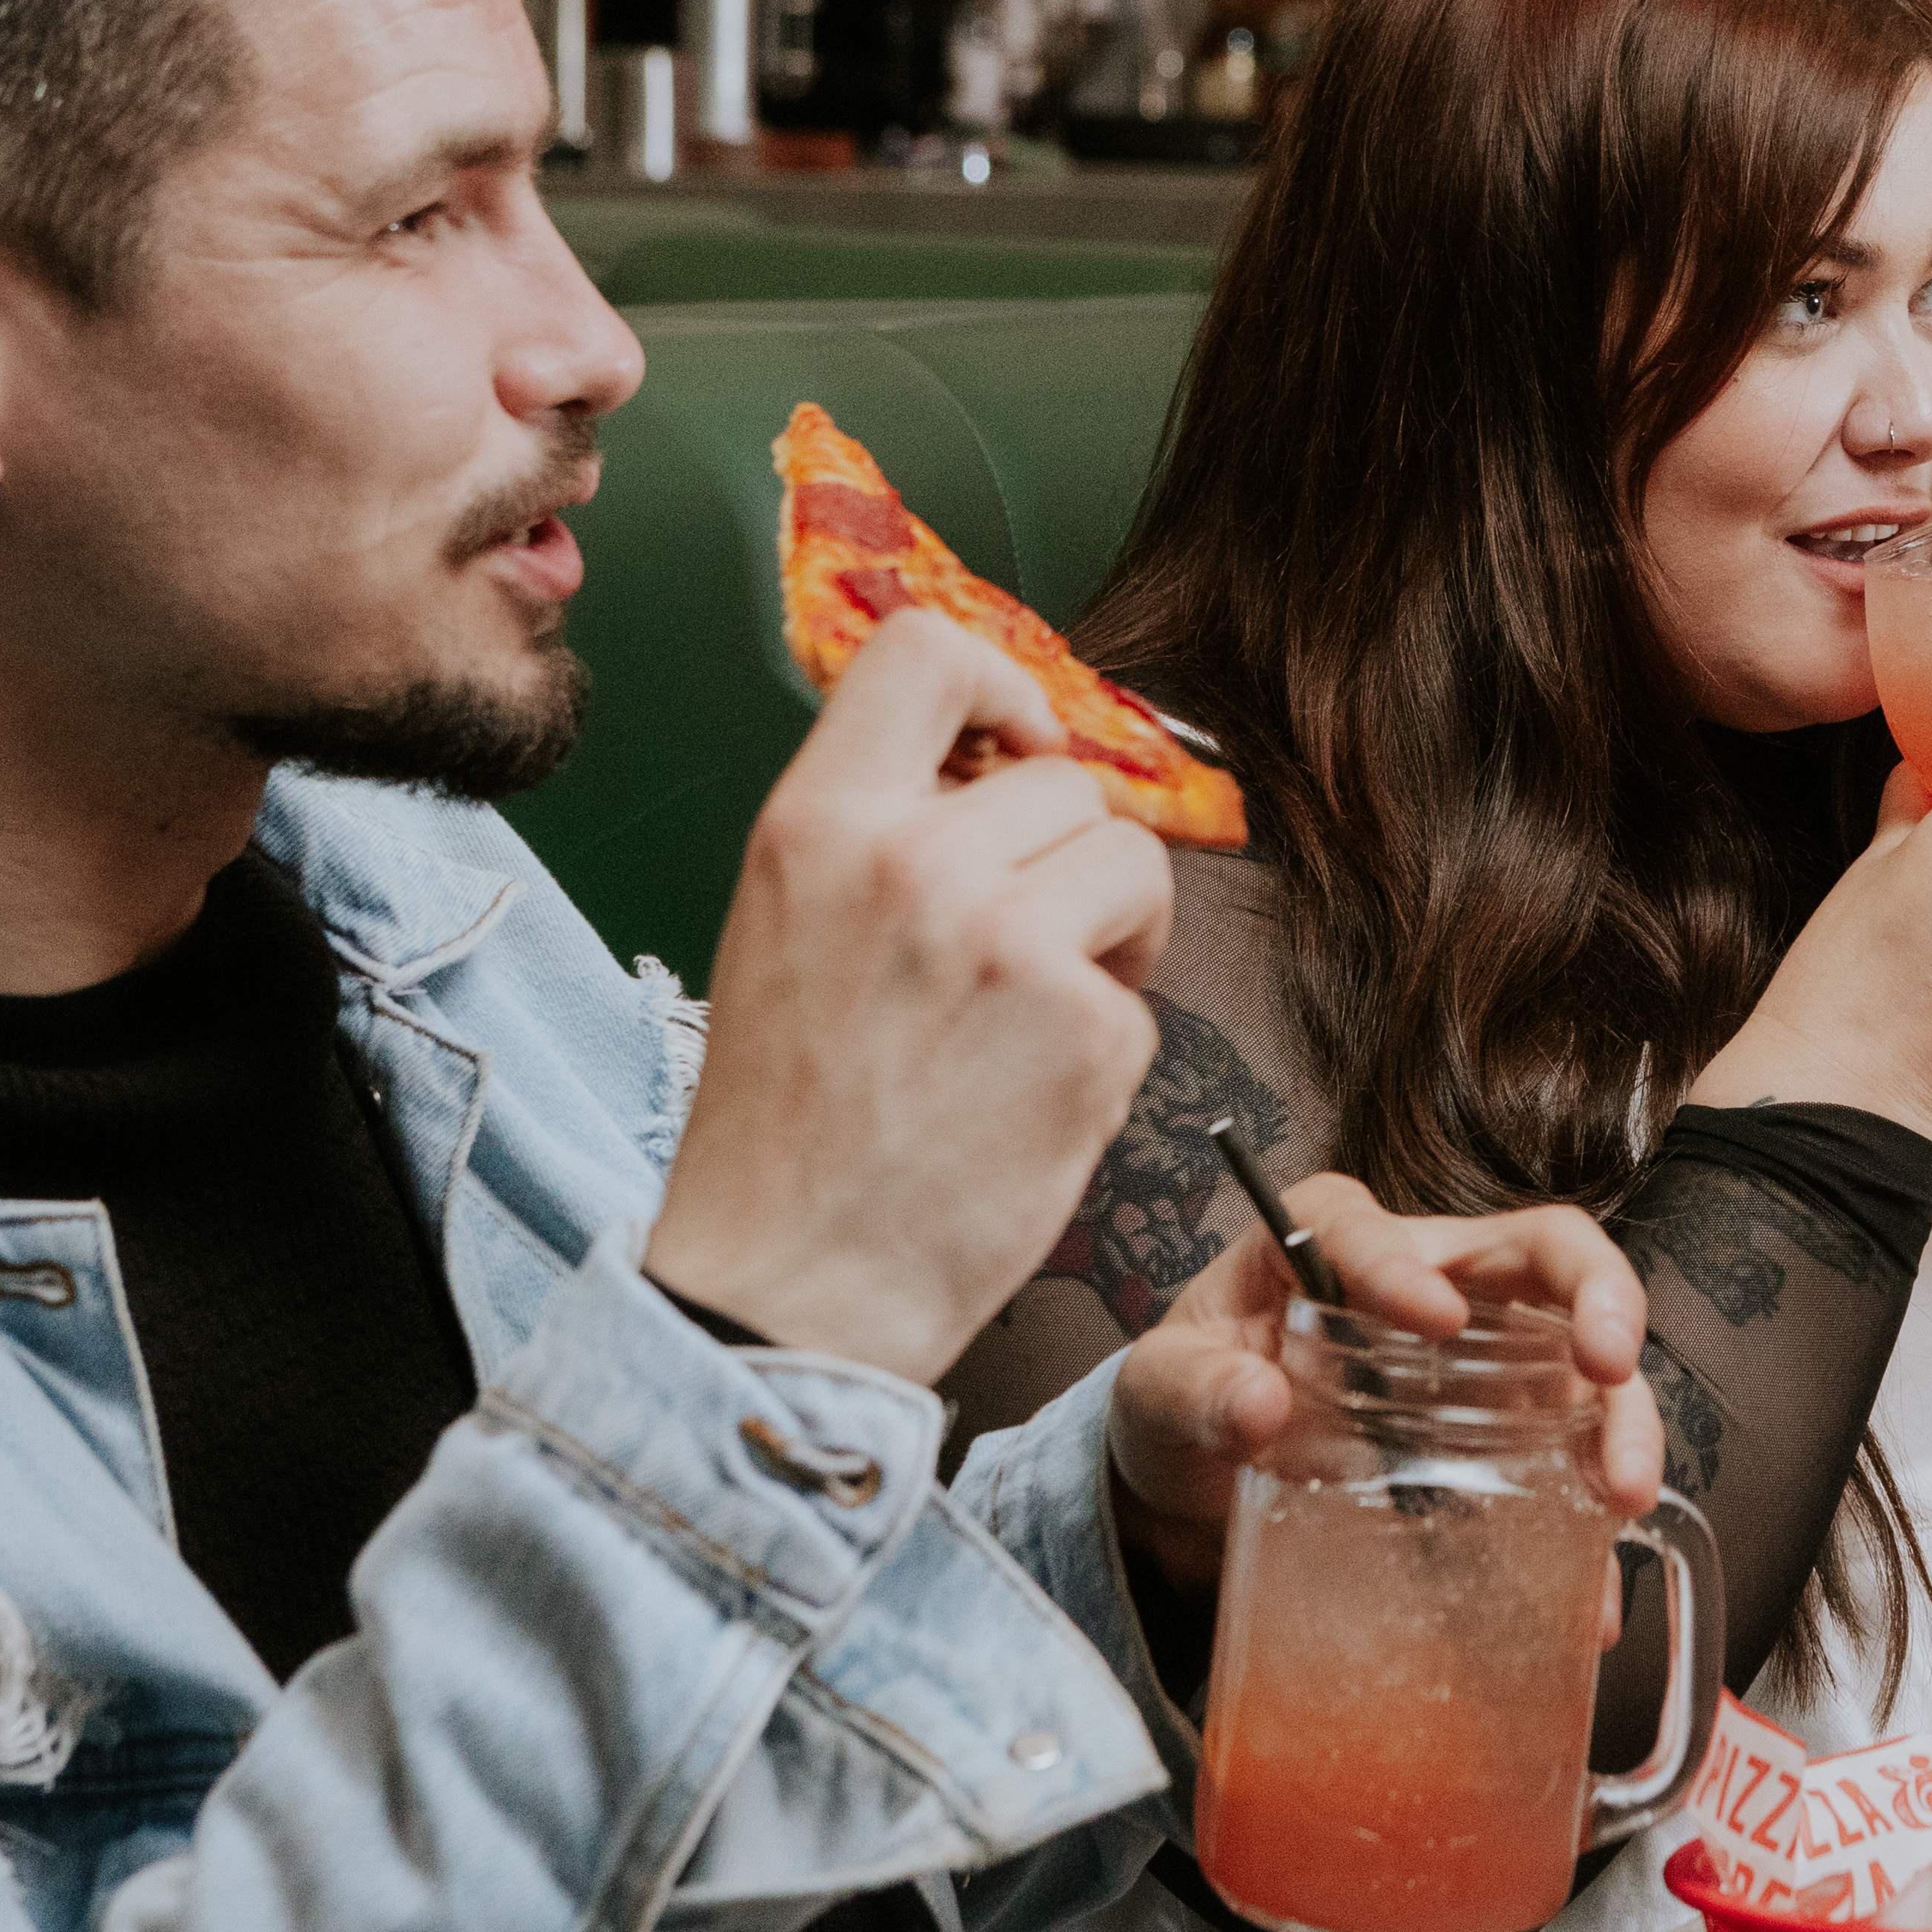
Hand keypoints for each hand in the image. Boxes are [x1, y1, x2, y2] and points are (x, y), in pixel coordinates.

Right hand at [648, 613, 1174, 1384]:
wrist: (790, 1281)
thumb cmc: (788, 1120)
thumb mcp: (788, 926)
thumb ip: (883, 835)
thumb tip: (1000, 768)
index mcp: (820, 825)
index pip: (925, 650)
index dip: (999, 685)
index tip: (1018, 744)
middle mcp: (916, 864)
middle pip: (1067, 782)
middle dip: (1068, 856)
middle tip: (1022, 944)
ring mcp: (1012, 946)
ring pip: (1132, 865)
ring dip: (1112, 930)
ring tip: (1037, 1011)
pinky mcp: (1091, 1032)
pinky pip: (1143, 990)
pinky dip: (1109, 1038)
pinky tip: (1034, 1092)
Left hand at [1105, 1175, 1658, 1600]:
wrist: (1196, 1493)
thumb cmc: (1184, 1406)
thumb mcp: (1156, 1391)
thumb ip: (1190, 1389)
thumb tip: (1256, 1401)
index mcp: (1331, 1242)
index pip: (1381, 1231)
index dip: (1407, 1266)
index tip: (1432, 1317)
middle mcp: (1430, 1278)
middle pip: (1545, 1253)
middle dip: (1600, 1298)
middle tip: (1610, 1362)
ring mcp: (1483, 1357)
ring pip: (1581, 1358)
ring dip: (1621, 1419)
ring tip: (1621, 1495)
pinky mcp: (1504, 1435)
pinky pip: (1568, 1460)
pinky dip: (1587, 1523)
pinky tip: (1591, 1589)